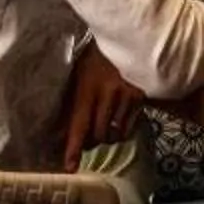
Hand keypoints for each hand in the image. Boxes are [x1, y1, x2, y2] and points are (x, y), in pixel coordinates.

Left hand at [59, 45, 146, 167]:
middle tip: (87, 140)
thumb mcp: (80, 73)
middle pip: (99, 134)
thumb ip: (73, 99)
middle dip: (91, 142)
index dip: (74, 148)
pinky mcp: (142, 98)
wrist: (128, 36)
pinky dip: (121, 130)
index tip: (70, 167)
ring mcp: (128, 97)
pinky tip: (118, 121)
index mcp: (88, 87)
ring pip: (116, 134)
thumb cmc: (98, 56)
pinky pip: (129, 127)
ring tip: (104, 128)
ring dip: (107, 137)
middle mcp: (108, 94)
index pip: (79, 124)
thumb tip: (61, 129)